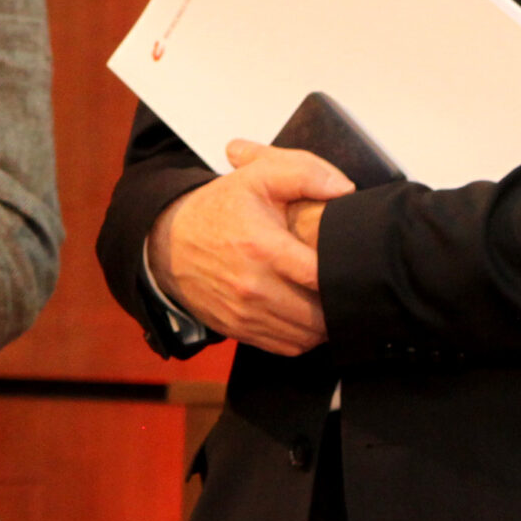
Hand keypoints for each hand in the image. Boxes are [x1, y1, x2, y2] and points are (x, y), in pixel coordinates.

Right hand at [146, 139, 354, 355]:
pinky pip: (287, 347)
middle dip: (337, 299)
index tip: (350, 262)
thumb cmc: (218, 209)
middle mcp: (253, 286)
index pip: (320, 276)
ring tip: (328, 298)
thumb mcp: (257, 176)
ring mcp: (245, 313)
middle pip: (318, 313)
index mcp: (263, 247)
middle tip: (345, 282)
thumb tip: (344, 190)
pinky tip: (307, 314)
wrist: (169, 242)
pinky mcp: (239, 330)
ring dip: (323, 321)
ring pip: (306, 335)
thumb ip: (305, 173)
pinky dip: (303, 336)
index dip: (343, 271)